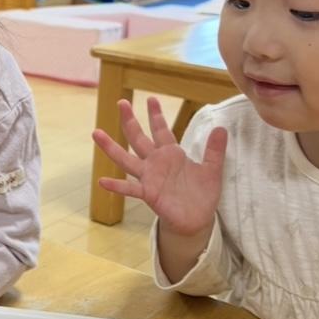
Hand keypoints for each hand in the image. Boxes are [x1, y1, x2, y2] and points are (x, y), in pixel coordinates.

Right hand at [92, 97, 226, 235]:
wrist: (197, 220)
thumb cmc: (202, 194)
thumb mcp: (212, 169)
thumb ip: (214, 150)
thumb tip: (222, 128)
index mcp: (171, 154)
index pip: (161, 130)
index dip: (156, 115)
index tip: (151, 98)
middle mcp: (156, 163)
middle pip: (139, 138)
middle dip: (130, 121)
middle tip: (121, 102)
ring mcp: (149, 178)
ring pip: (126, 159)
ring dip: (111, 147)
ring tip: (96, 132)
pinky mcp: (148, 194)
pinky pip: (130, 189)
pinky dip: (116, 186)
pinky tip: (102, 181)